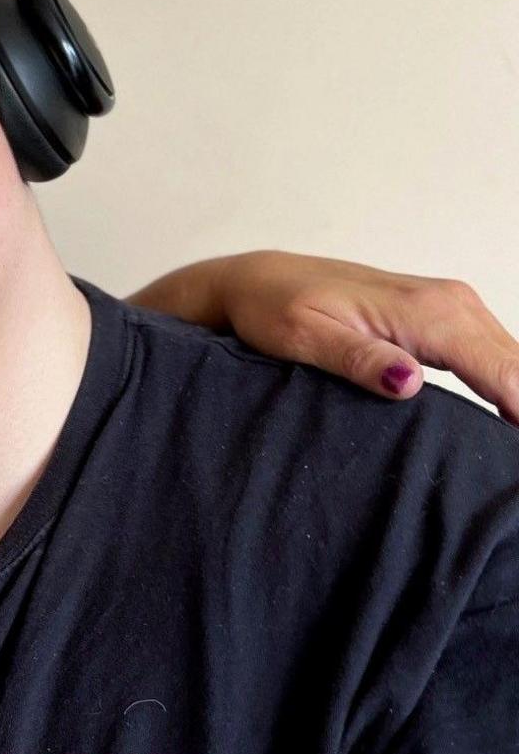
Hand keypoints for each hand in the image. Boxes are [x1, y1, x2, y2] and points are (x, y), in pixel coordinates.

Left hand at [130, 251, 518, 424]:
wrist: (259, 280)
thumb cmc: (273, 308)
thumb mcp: (304, 337)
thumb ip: (359, 359)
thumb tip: (409, 383)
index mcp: (426, 313)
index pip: (502, 370)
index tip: (518, 453)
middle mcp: (450, 303)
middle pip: (518, 366)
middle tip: (512, 473)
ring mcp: (451, 306)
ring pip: (512, 360)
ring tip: (509, 450)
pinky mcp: (445, 315)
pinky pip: (494, 354)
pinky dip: (509, 383)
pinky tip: (509, 418)